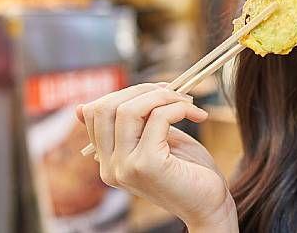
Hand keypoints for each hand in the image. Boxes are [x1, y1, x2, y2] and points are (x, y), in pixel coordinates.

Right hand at [77, 83, 236, 230]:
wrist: (210, 205)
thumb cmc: (189, 171)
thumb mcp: (157, 139)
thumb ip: (137, 121)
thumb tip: (86, 105)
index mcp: (108, 160)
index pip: (94, 113)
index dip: (127, 93)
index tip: (159, 93)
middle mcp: (110, 167)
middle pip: (106, 107)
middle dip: (143, 90)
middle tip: (176, 93)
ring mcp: (125, 167)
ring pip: (129, 110)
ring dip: (163, 96)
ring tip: (188, 102)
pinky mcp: (147, 165)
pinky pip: (158, 118)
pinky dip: (180, 108)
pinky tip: (199, 116)